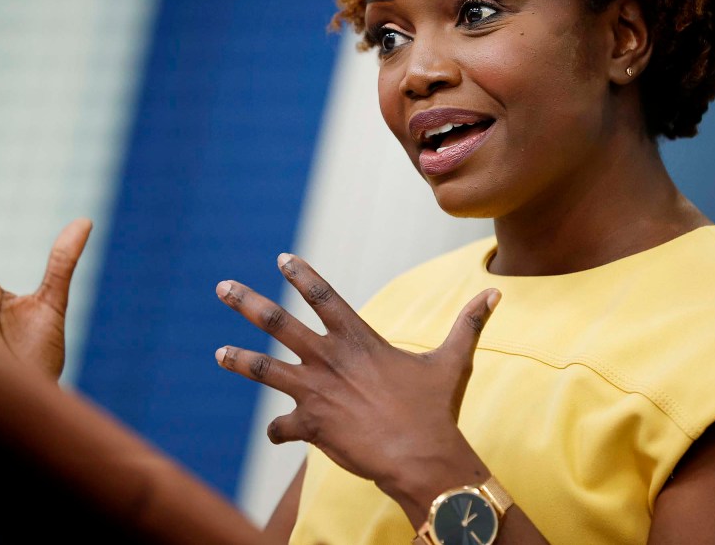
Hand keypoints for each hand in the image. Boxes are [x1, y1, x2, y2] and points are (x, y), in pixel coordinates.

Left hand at [213, 253, 500, 522]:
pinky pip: (282, 426)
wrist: (421, 457)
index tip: (282, 258)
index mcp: (358, 338)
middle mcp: (329, 358)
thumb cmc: (434, 408)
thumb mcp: (452, 360)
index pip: (323, 295)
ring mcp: (315, 390)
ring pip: (264, 368)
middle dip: (246, 303)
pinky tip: (278, 434)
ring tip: (218, 353)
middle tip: (221, 288)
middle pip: (277, 322)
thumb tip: (496, 293)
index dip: (301, 274)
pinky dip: (278, 430)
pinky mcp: (310, 424)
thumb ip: (467, 323)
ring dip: (239, 360)